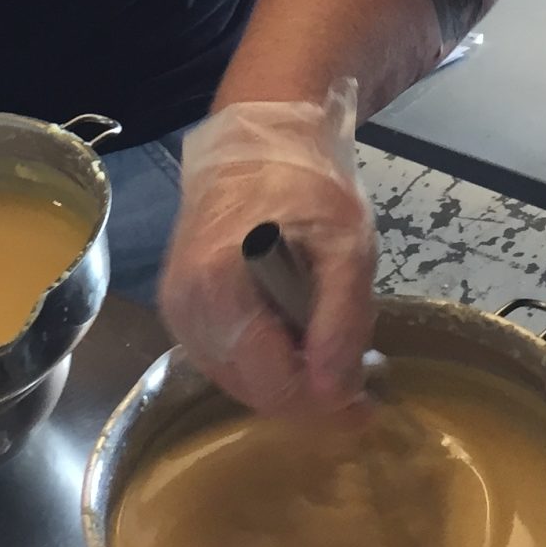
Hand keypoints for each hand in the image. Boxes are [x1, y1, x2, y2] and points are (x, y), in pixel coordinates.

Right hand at [159, 83, 376, 418]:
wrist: (260, 139)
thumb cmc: (306, 184)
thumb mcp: (346, 246)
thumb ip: (340, 323)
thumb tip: (334, 396)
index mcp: (219, 286)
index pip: (270, 383)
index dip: (323, 406)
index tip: (368, 406)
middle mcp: (185, 306)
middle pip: (252, 390)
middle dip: (308, 393)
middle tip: (359, 379)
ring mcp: (176, 308)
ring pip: (238, 382)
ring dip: (286, 379)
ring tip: (327, 346)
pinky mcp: (180, 307)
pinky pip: (225, 359)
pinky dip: (264, 360)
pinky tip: (294, 333)